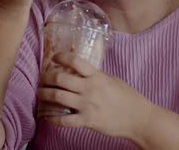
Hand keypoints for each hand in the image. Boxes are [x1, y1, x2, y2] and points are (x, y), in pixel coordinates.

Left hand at [37, 52, 153, 141]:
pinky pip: (65, 120)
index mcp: (97, 77)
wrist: (138, 118)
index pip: (76, 61)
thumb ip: (97, 75)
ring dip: (45, 94)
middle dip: (47, 77)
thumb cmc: (128, 97)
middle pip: (61, 79)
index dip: (62, 57)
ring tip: (40, 93)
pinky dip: (52, 119)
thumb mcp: (113, 80)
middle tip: (43, 77)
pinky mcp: (87, 121)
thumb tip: (83, 70)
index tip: (54, 57)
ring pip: (58, 97)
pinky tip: (47, 117)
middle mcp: (90, 89)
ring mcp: (88, 105)